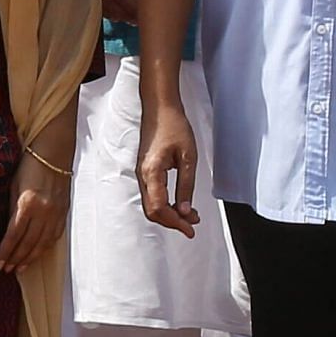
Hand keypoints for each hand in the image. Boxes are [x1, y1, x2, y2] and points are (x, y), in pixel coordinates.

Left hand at [0, 149, 69, 270]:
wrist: (53, 153)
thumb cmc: (28, 166)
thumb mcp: (13, 186)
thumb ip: (11, 209)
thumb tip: (6, 231)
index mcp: (27, 203)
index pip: (14, 235)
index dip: (5, 252)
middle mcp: (43, 211)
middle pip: (28, 243)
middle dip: (16, 259)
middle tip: (7, 270)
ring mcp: (55, 213)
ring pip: (43, 243)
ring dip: (30, 258)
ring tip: (20, 268)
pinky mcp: (63, 212)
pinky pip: (54, 236)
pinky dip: (45, 248)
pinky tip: (37, 254)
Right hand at [137, 99, 200, 236]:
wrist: (160, 107)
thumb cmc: (174, 126)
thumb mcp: (188, 157)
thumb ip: (186, 186)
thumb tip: (186, 211)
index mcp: (151, 173)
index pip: (160, 208)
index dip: (175, 223)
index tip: (191, 229)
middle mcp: (142, 176)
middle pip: (153, 211)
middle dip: (173, 222)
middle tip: (193, 225)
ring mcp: (142, 174)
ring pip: (152, 205)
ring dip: (170, 214)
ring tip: (191, 216)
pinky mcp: (146, 170)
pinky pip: (152, 195)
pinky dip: (166, 204)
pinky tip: (180, 203)